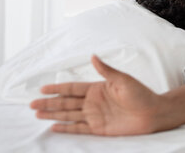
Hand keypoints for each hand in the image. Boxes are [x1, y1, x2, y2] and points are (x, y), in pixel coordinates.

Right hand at [30, 55, 161, 135]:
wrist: (153, 112)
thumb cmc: (141, 93)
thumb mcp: (122, 79)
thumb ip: (105, 70)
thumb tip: (92, 55)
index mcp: (96, 88)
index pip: (71, 88)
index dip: (56, 88)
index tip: (41, 88)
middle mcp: (92, 102)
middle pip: (65, 102)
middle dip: (48, 103)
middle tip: (31, 104)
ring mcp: (94, 116)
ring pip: (68, 115)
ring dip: (53, 114)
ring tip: (37, 114)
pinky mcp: (99, 129)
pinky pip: (79, 128)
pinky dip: (66, 128)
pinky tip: (54, 127)